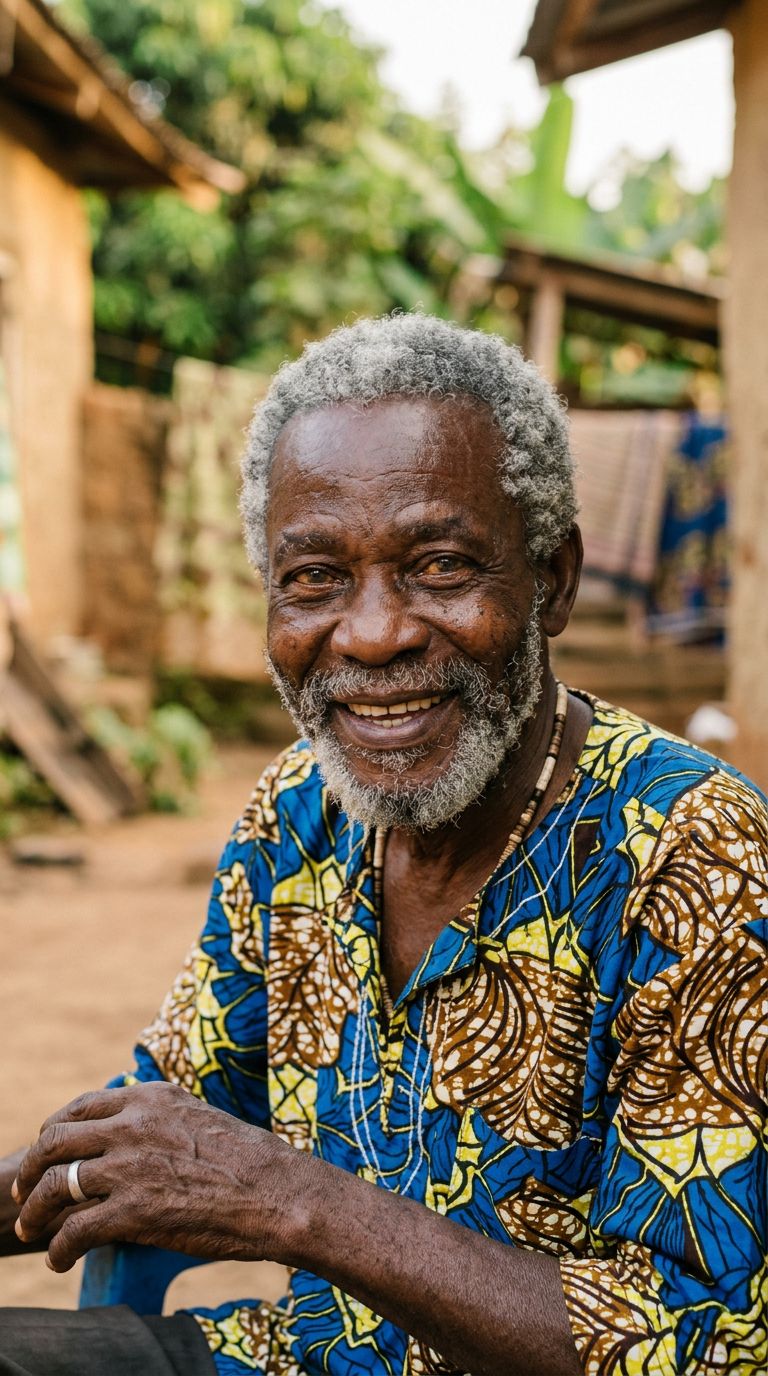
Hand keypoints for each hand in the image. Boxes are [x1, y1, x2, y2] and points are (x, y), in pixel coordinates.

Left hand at [12, 1082, 292, 1271]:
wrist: (278, 1193)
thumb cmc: (250, 1162)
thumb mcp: (199, 1118)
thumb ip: (161, 1120)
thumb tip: (138, 1133)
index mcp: (151, 1098)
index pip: (81, 1106)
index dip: (54, 1131)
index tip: (48, 1152)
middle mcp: (133, 1124)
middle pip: (56, 1140)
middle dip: (32, 1169)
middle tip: (26, 1194)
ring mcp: (130, 1166)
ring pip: (55, 1186)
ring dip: (35, 1213)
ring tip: (33, 1231)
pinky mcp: (133, 1211)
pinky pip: (74, 1231)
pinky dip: (59, 1249)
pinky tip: (61, 1260)